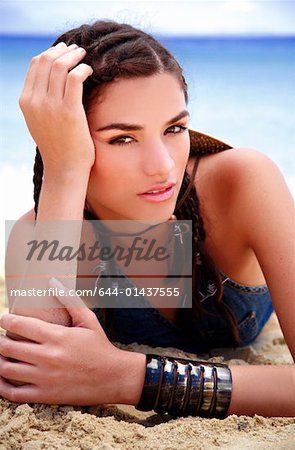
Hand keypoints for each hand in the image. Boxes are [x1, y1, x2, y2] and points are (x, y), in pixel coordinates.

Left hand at [0, 281, 125, 404]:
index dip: (6, 320)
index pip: (20, 325)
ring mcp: (45, 378)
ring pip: (6, 369)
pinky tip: (2, 377)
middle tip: (4, 337)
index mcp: (57, 336)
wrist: (114, 378)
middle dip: (1, 339)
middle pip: (8, 347)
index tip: (4, 319)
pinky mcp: (46, 395)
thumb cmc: (100, 347)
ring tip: (3, 354)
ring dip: (0, 360)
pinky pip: (13, 393)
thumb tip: (53, 281)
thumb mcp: (88, 320)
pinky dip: (1, 386)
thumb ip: (70, 300)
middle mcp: (48, 357)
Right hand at [19, 42, 94, 173]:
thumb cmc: (57, 145)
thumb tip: (50, 80)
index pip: (35, 65)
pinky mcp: (70, 112)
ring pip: (60, 66)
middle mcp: (36, 101)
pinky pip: (75, 78)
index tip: (64, 50)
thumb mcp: (40, 121)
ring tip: (84, 56)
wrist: (65, 168)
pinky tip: (89, 70)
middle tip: (77, 50)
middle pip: (47, 61)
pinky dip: (83, 68)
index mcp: (26, 101)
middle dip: (63, 51)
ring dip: (75, 56)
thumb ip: (40, 101)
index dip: (51, 52)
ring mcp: (51, 106)